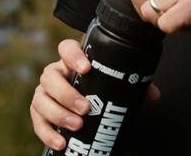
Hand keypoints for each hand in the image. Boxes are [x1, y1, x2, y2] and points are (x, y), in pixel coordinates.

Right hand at [30, 38, 160, 151]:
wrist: (83, 109)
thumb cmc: (99, 90)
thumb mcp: (114, 85)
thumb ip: (132, 84)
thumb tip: (153, 94)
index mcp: (71, 62)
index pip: (66, 48)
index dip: (73, 55)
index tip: (86, 68)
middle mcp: (55, 75)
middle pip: (50, 77)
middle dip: (67, 94)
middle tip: (86, 108)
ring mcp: (44, 93)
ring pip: (41, 99)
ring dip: (58, 114)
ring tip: (77, 125)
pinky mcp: (39, 113)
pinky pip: (37, 121)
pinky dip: (47, 133)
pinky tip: (61, 142)